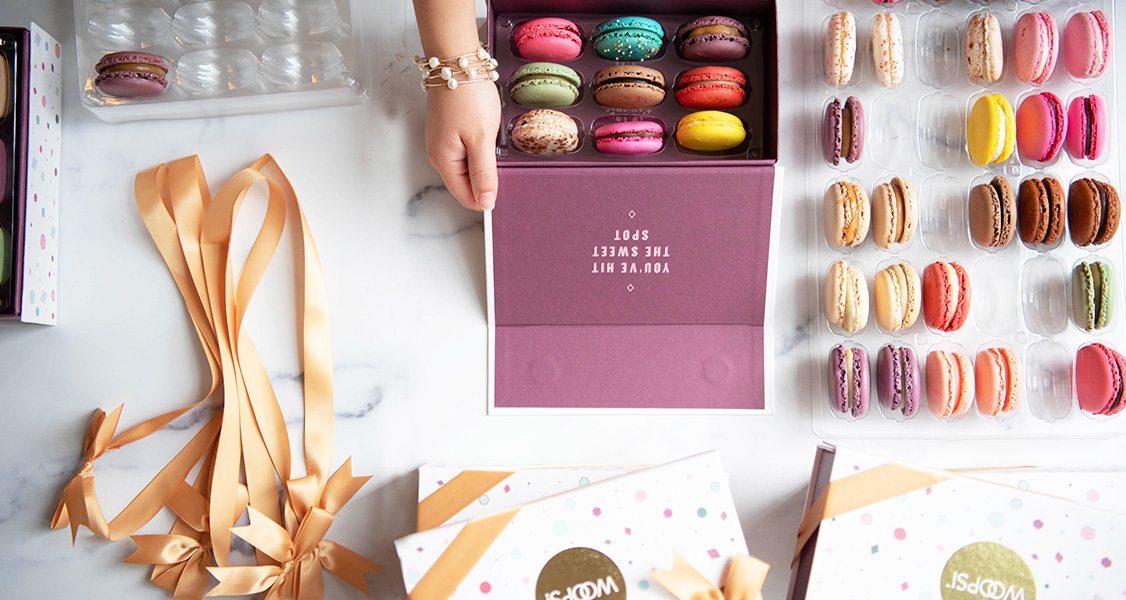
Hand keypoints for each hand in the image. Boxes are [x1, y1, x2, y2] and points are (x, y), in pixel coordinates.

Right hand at [424, 82, 501, 210]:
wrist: (456, 62)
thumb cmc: (467, 97)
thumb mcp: (482, 139)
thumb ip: (483, 173)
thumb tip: (485, 202)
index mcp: (444, 162)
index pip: (467, 197)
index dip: (487, 197)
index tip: (504, 183)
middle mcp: (438, 155)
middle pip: (466, 184)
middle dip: (486, 177)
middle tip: (499, 152)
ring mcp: (442, 142)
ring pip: (467, 166)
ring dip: (484, 160)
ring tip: (492, 138)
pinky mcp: (448, 131)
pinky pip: (466, 150)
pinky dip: (479, 146)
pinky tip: (486, 131)